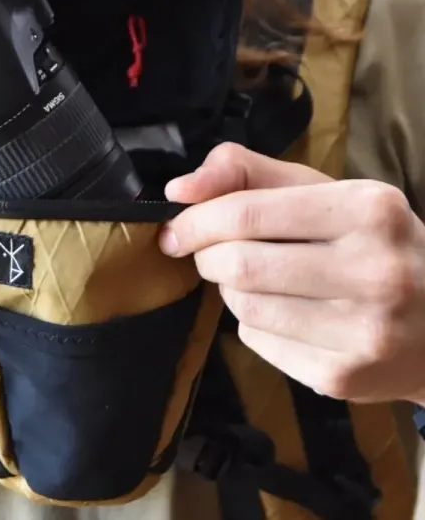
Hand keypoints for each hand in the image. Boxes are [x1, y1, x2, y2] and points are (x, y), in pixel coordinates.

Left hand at [158, 142, 424, 405]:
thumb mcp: (324, 192)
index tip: (176, 229)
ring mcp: (363, 331)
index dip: (196, 221)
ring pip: (243, 306)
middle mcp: (375, 270)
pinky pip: (258, 342)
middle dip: (209, 257)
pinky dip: (254, 325)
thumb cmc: (371, 244)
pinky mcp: (344, 376)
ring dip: (231, 290)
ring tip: (261, 281)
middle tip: (216, 254)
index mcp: (369, 209)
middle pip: (238, 264)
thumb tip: (178, 190)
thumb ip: (247, 174)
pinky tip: (289, 315)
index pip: (247, 212)